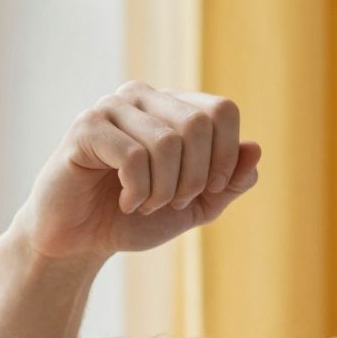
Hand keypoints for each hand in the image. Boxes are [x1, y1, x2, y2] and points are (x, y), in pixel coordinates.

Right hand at [12, 81, 264, 261]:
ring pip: (167, 142)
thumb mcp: (197, 205)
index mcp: (173, 106)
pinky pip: (134, 156)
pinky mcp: (86, 127)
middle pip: (199, 124)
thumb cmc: (136, 217)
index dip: (225, 158)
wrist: (81, 241)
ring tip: (146, 204)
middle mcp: (143, 96)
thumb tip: (254, 149)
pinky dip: (139, 192)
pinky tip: (125, 203)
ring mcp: (112, 107)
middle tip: (174, 202)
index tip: (209, 191)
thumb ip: (230, 182)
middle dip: (196, 178)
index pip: (222, 110)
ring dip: (165, 190)